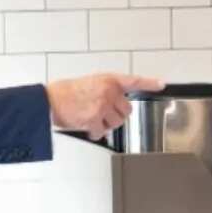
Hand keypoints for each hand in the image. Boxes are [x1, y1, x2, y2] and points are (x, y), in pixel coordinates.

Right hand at [46, 74, 164, 140]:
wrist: (49, 100)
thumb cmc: (65, 92)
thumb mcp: (90, 83)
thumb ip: (105, 90)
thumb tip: (114, 103)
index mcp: (108, 80)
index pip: (134, 80)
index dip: (150, 83)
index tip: (162, 84)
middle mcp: (108, 91)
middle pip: (127, 111)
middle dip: (116, 115)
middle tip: (102, 114)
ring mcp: (103, 105)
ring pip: (117, 123)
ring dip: (106, 124)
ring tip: (91, 118)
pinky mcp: (95, 119)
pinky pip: (102, 132)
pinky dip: (95, 133)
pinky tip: (86, 127)